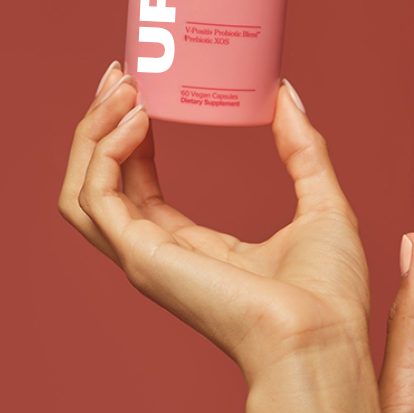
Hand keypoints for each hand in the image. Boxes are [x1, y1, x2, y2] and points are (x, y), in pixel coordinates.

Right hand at [59, 63, 413, 412]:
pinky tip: (139, 120)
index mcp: (198, 247)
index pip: (142, 184)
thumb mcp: (321, 201)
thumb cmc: (329, 294)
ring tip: (124, 87)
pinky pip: (97, 200)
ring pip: (84, 191)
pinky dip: (106, 154)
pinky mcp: (146, 259)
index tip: (142, 86)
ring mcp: (149, 259)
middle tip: (123, 73)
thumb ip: (301, 149)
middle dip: (102, 125)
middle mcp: (163, 253)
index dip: (134, 135)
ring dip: (94, 134)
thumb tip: (286, 95)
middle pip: (103, 182)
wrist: (325, 339)